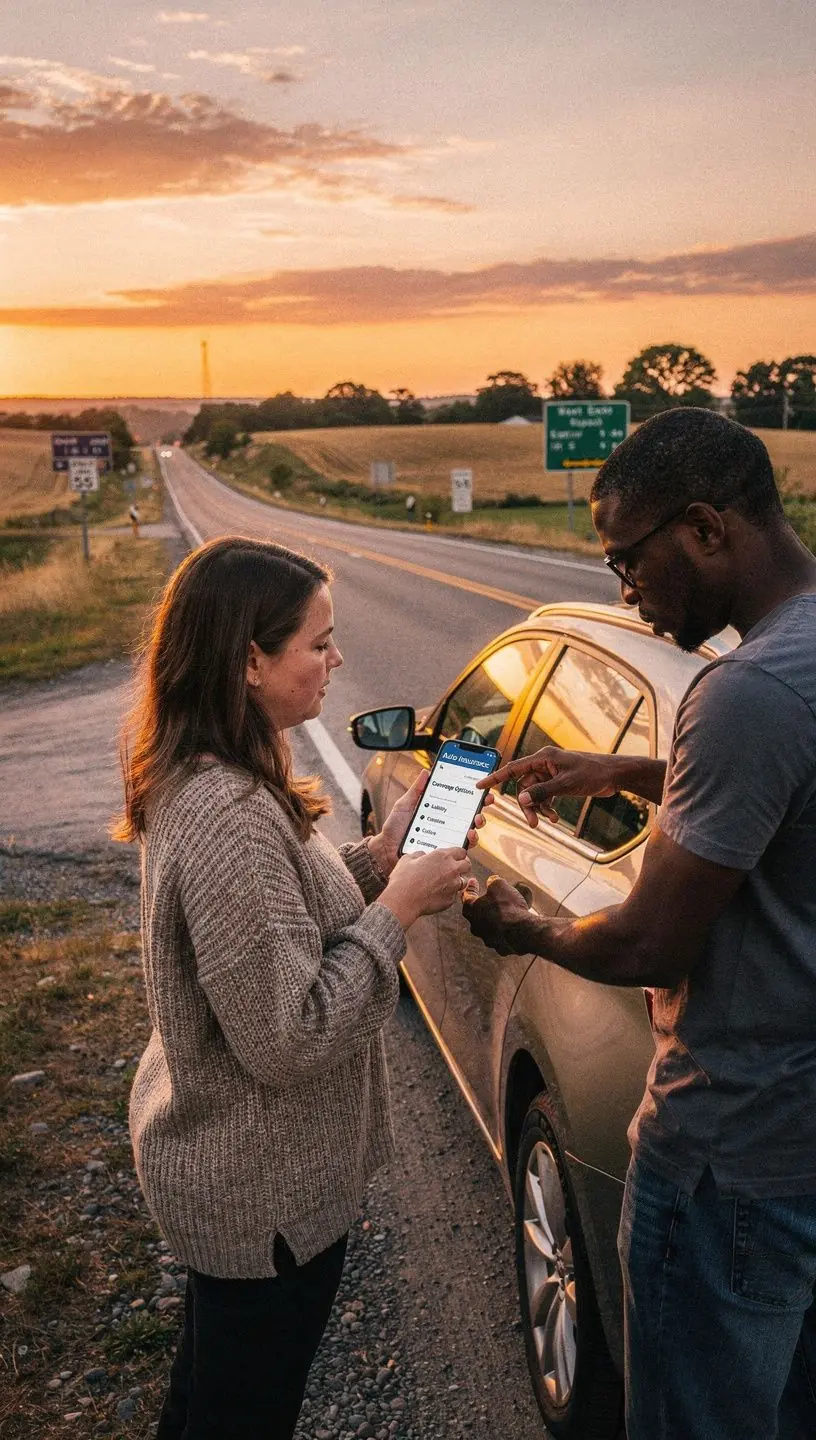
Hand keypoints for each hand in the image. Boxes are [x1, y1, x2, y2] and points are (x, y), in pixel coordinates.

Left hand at [375, 771, 493, 872]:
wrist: (387, 849)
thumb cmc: (395, 827)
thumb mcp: (404, 805)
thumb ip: (416, 790)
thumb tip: (426, 772)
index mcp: (439, 811)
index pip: (459, 801)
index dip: (472, 794)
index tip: (481, 786)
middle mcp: (446, 825)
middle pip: (470, 814)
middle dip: (482, 806)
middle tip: (485, 801)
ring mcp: (448, 839)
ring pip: (471, 831)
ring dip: (479, 824)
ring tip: (477, 820)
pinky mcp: (446, 853)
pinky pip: (462, 848)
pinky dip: (470, 841)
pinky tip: (469, 835)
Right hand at [380, 847, 470, 929]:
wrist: (403, 900)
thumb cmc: (403, 878)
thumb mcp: (408, 859)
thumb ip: (419, 854)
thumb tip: (422, 856)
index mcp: (442, 856)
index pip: (461, 851)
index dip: (458, 854)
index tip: (455, 856)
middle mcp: (451, 869)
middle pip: (467, 865)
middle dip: (462, 865)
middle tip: (454, 868)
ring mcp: (453, 886)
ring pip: (463, 881)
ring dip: (456, 880)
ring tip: (444, 882)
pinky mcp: (450, 900)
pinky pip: (453, 895)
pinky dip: (448, 894)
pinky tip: (437, 894)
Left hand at [462, 876, 533, 955]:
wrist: (521, 931)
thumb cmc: (508, 907)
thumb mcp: (500, 886)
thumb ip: (493, 882)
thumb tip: (492, 881)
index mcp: (472, 909)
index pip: (466, 896)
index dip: (470, 888)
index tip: (473, 882)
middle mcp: (475, 926)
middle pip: (474, 914)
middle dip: (479, 905)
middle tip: (484, 899)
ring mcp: (486, 938)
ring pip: (486, 927)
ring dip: (492, 919)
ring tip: (501, 912)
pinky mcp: (499, 947)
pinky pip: (499, 936)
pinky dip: (503, 930)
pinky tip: (510, 926)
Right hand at [477, 747, 616, 827]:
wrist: (614, 775)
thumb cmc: (593, 773)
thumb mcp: (566, 784)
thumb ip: (543, 792)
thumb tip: (522, 800)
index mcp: (543, 757)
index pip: (513, 768)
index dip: (495, 777)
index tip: (480, 785)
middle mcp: (544, 763)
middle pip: (524, 786)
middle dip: (527, 804)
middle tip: (532, 823)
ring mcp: (551, 773)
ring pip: (534, 793)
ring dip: (539, 808)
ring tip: (550, 820)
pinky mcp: (559, 781)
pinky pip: (545, 795)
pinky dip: (547, 806)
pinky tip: (554, 817)